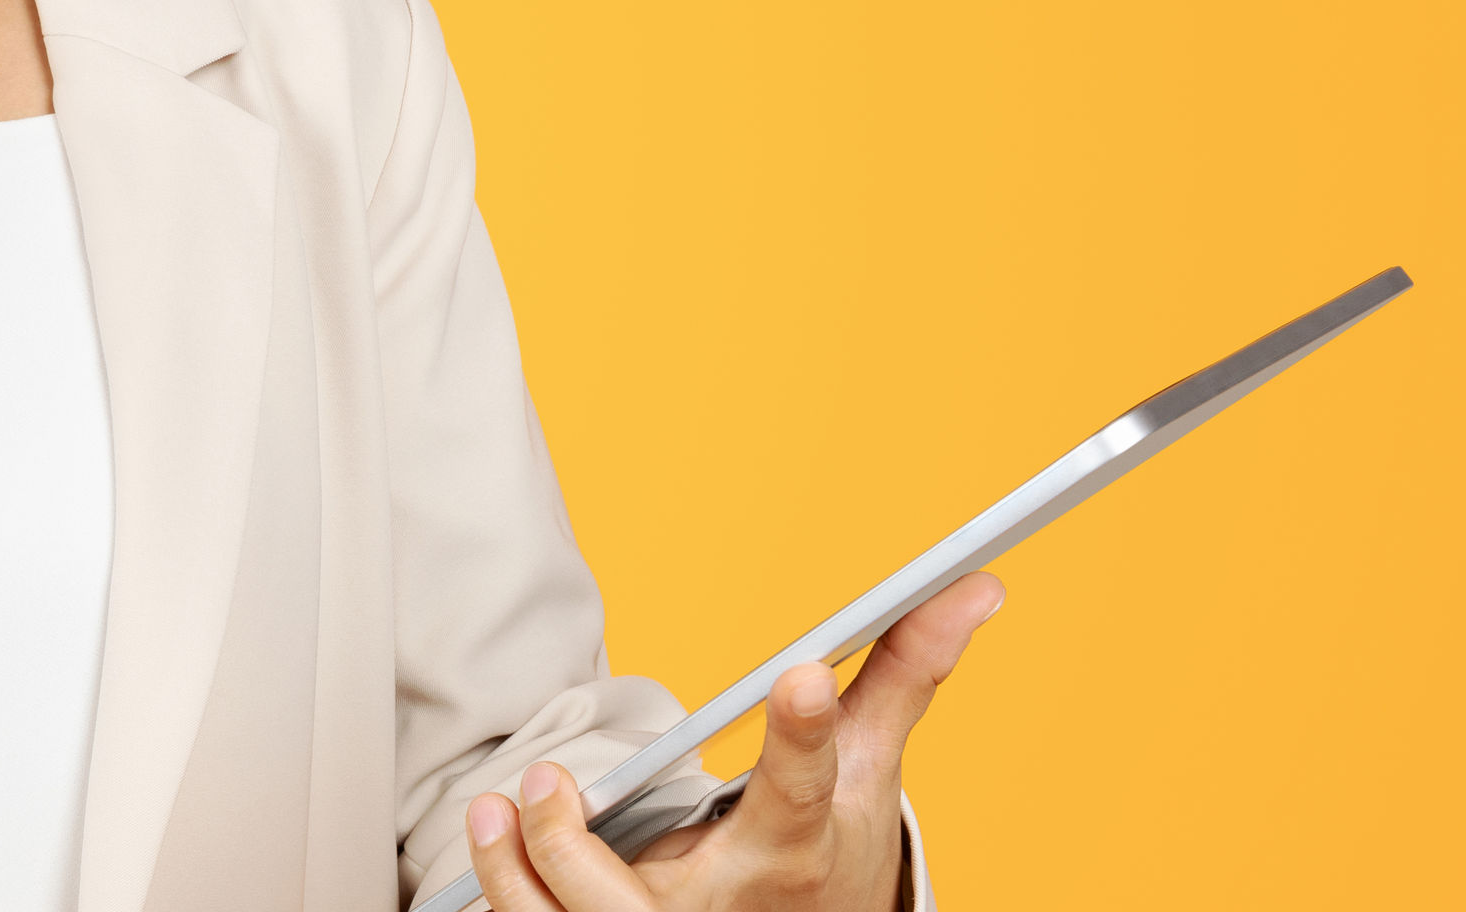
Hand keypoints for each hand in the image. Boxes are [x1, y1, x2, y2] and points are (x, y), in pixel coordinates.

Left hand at [459, 574, 1005, 911]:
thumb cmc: (830, 855)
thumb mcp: (865, 776)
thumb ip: (899, 679)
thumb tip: (974, 586)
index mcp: (796, 853)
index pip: (802, 790)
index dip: (805, 732)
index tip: (801, 672)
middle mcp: (723, 910)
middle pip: (643, 900)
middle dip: (575, 853)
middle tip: (548, 781)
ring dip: (520, 874)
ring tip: (498, 804)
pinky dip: (510, 894)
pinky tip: (491, 835)